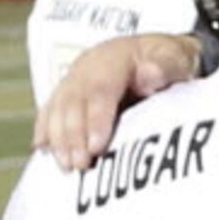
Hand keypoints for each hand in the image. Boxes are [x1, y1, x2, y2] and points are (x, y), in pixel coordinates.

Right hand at [35, 33, 202, 170]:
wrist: (152, 53)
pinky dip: (45, 129)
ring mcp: (75, 77)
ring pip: (58, 106)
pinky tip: (42, 149)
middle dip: (73, 134)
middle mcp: (89, 65)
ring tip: (66, 166)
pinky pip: (50, 108)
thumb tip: (152, 74)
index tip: (96, 147)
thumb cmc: (168, 62)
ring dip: (58, 137)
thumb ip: (166, 67)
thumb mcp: (176, 59)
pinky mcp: (67, 90)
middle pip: (74, 100)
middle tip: (80, 165)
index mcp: (115, 56)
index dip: (96, 118)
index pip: (101, 88)